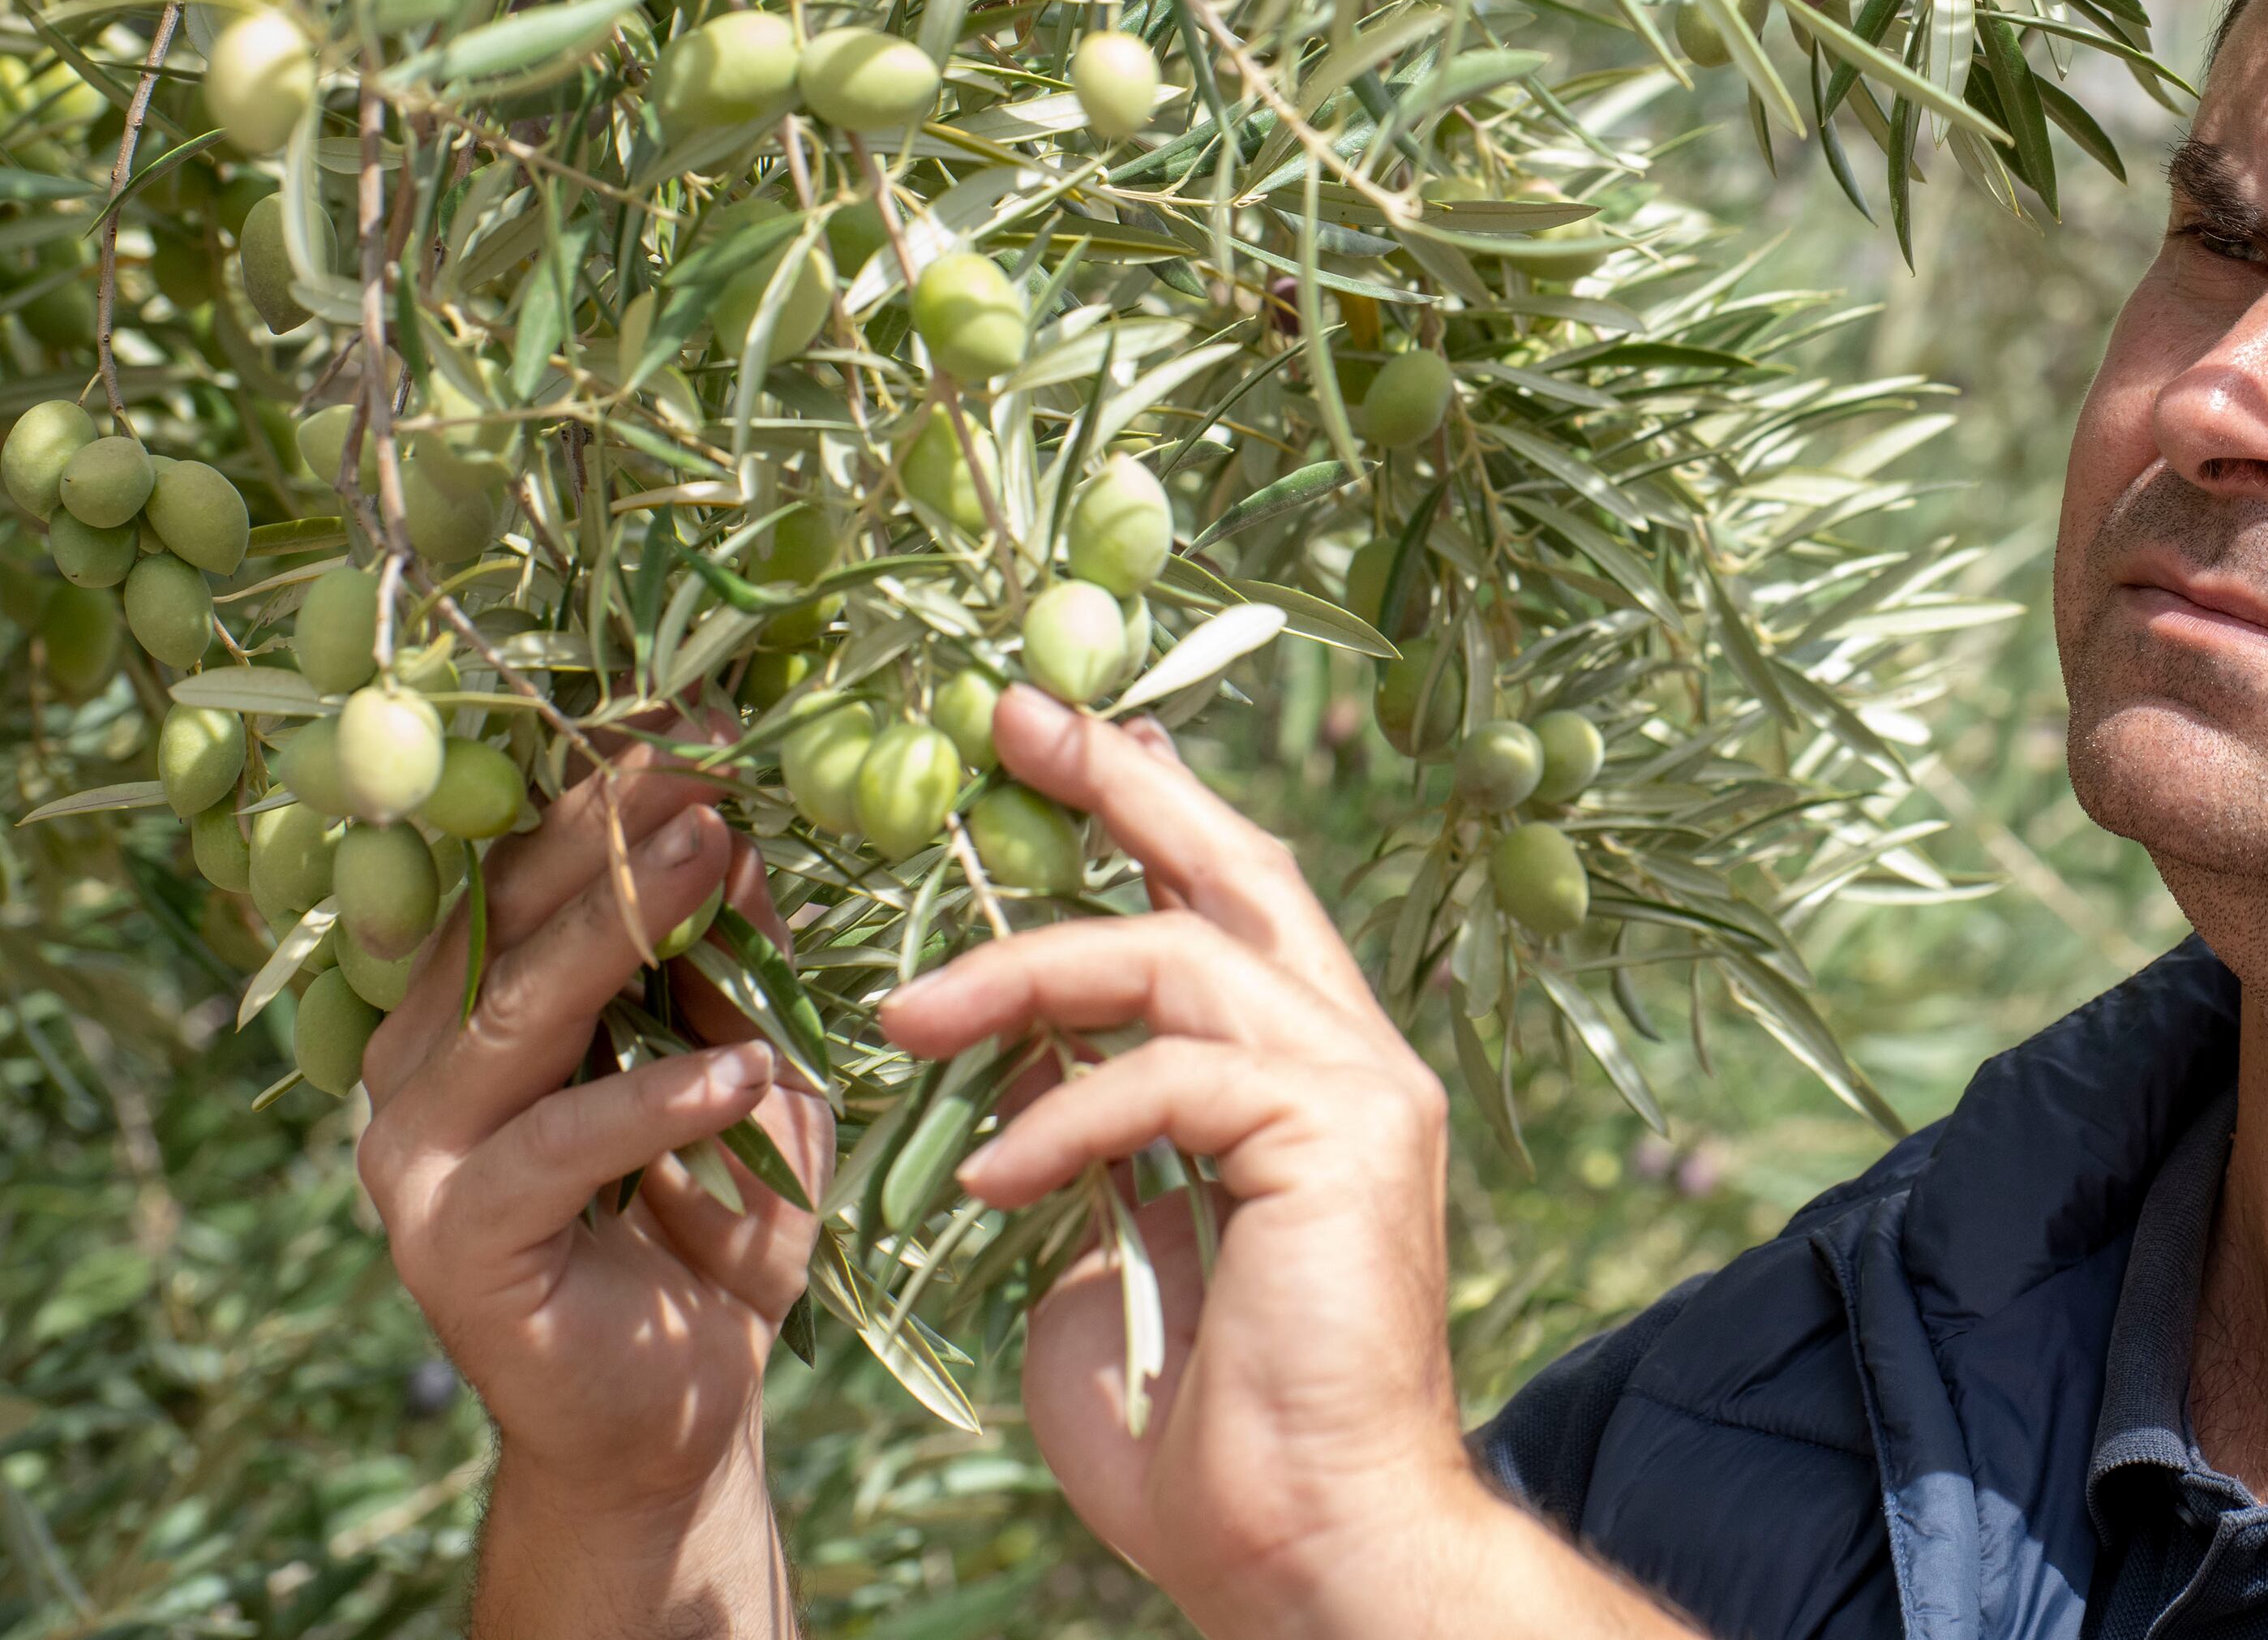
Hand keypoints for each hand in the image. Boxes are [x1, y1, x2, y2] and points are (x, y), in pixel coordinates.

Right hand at [357, 743, 831, 1636]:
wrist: (678, 1407)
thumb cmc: (712, 1218)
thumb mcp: (746, 1061)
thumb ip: (734, 962)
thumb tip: (748, 822)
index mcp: (466, 1006)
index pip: (520, 868)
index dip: (599, 788)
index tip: (693, 710)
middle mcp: (415, 1066)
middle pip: (500, 919)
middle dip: (606, 830)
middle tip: (704, 756)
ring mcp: (414, 1157)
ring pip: (511, 1019)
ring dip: (619, 931)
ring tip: (717, 857)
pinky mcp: (449, 1244)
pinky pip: (555, 1150)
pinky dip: (652, 1104)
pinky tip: (741, 1072)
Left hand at [880, 695, 1694, 1639]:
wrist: (1306, 1550)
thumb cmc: (1208, 1444)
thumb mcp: (1103, 1266)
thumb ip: (1074, 1161)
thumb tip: (1014, 1090)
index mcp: (1305, 1075)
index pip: (1225, 900)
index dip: (1139, 808)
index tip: (1044, 741)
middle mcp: (1352, 1054)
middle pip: (1235, 866)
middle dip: (1118, 782)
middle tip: (1008, 718)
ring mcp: (1360, 1087)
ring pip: (1183, 954)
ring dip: (1028, 970)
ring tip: (907, 1015)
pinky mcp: (1342, 1134)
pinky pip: (1174, 1074)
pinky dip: (1064, 1116)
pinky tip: (988, 1180)